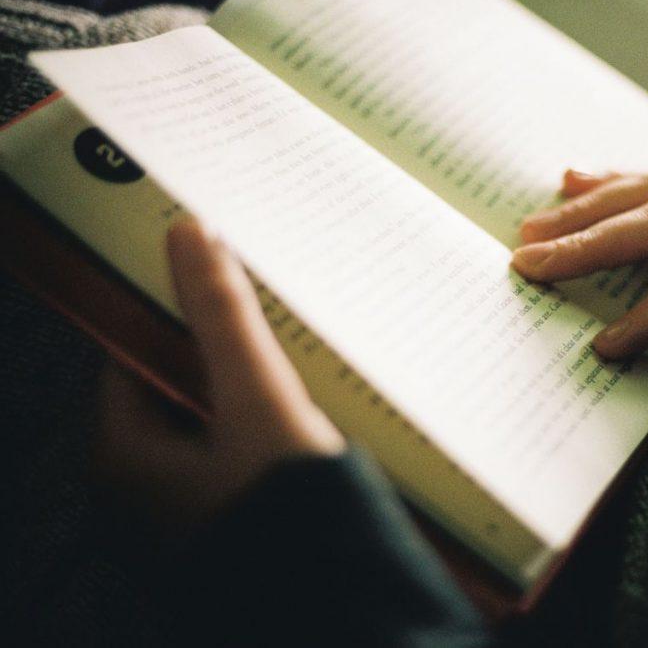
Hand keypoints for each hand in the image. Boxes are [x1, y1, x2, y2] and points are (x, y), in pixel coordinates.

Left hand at [95, 220, 343, 529]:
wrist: (341, 602)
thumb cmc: (283, 507)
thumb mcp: (257, 400)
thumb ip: (223, 318)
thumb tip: (188, 231)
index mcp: (120, 455)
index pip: (134, 355)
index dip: (174, 314)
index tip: (217, 282)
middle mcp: (136, 488)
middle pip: (174, 390)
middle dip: (219, 353)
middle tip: (269, 320)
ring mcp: (179, 513)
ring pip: (207, 424)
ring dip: (244, 391)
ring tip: (293, 361)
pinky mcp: (220, 526)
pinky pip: (231, 457)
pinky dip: (257, 431)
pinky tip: (301, 417)